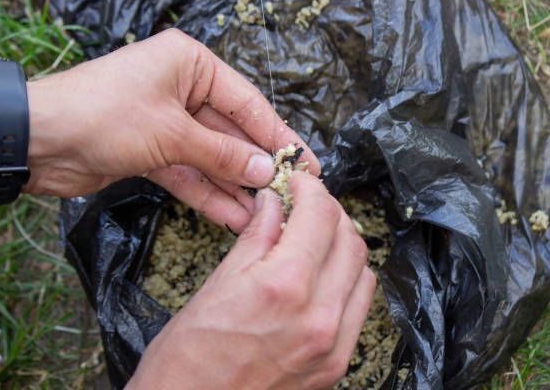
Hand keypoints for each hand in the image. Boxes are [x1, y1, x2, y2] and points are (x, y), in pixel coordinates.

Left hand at [25, 28, 319, 230]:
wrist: (37, 141)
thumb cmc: (104, 115)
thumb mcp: (172, 132)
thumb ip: (222, 153)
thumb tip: (266, 170)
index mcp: (191, 65)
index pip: (247, 103)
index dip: (278, 135)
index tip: (304, 163)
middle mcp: (182, 89)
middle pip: (231, 133)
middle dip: (256, 167)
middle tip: (288, 196)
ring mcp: (167, 123)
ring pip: (212, 158)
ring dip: (235, 187)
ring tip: (266, 215)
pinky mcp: (153, 152)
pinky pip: (190, 174)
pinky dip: (208, 194)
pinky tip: (234, 217)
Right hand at [126, 172, 375, 389]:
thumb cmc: (186, 358)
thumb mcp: (215, 285)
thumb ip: (255, 237)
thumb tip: (274, 204)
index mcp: (282, 286)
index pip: (320, 215)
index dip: (310, 188)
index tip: (298, 183)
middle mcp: (318, 315)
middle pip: (350, 238)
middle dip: (329, 212)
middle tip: (304, 207)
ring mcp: (332, 345)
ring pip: (362, 271)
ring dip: (342, 246)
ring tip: (313, 241)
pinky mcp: (336, 366)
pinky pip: (359, 308)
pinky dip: (347, 282)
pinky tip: (320, 279)